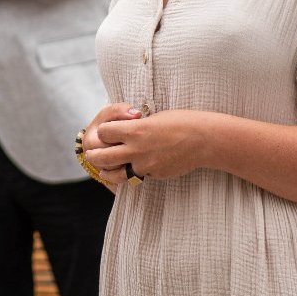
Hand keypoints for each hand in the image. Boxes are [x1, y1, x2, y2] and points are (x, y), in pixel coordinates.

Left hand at [85, 108, 216, 186]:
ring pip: (115, 174)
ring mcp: (145, 165)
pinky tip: (130, 170)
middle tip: (92, 154)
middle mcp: (136, 149)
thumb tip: (123, 132)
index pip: (103, 132)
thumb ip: (135, 127)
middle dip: (94, 155)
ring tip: (103, 169)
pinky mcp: (154, 175)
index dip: (103, 131)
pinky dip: (131, 174)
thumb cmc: (181, 122)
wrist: (203, 139)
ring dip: (107, 170)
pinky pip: (136, 177)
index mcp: (135, 130)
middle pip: (101, 156)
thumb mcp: (153, 118)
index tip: (107, 131)